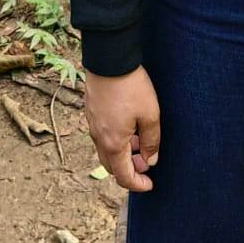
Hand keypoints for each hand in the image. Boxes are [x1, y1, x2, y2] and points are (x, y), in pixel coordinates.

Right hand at [84, 65, 160, 192]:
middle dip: (130, 169)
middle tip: (147, 160)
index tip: (150, 184)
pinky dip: (115, 139)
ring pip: (106, 150)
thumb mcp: (150, 115)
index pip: (123, 176)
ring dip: (123, 153)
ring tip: (140, 138)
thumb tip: (150, 161)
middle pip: (112, 166)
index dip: (138, 184)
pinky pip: (102, 135)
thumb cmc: (131, 86)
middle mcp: (99, 138)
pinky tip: (129, 124)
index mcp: (113, 144)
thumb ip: (151, 142)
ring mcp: (92, 124)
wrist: (109, 58)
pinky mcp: (91, 111)